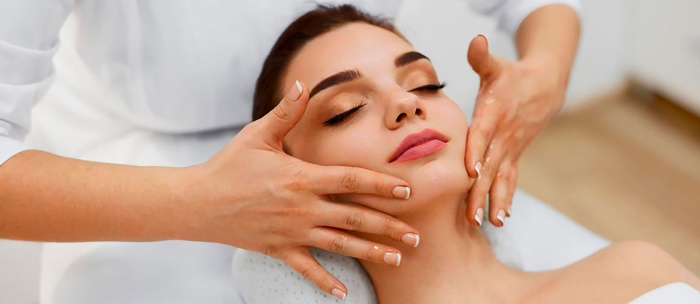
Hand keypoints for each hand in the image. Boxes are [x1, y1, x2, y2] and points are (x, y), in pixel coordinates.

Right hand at [181, 81, 418, 298]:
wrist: (198, 202)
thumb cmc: (230, 166)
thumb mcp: (258, 135)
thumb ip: (286, 112)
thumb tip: (304, 84)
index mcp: (302, 177)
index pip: (352, 180)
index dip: (382, 185)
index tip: (407, 190)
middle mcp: (303, 207)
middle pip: (355, 218)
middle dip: (389, 226)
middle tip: (416, 235)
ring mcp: (292, 232)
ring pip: (340, 245)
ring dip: (371, 252)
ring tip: (398, 257)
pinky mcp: (279, 250)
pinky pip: (307, 270)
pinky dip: (325, 282)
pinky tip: (344, 294)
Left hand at [464, 35, 566, 226]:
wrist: (543, 87)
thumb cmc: (510, 76)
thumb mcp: (495, 64)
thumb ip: (481, 57)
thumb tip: (476, 41)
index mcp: (494, 114)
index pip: (483, 135)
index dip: (477, 151)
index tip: (472, 171)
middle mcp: (502, 136)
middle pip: (490, 166)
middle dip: (480, 191)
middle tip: (472, 215)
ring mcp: (510, 149)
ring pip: (502, 179)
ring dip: (494, 201)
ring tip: (490, 223)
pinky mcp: (514, 156)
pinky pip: (510, 180)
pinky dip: (506, 198)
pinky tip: (500, 219)